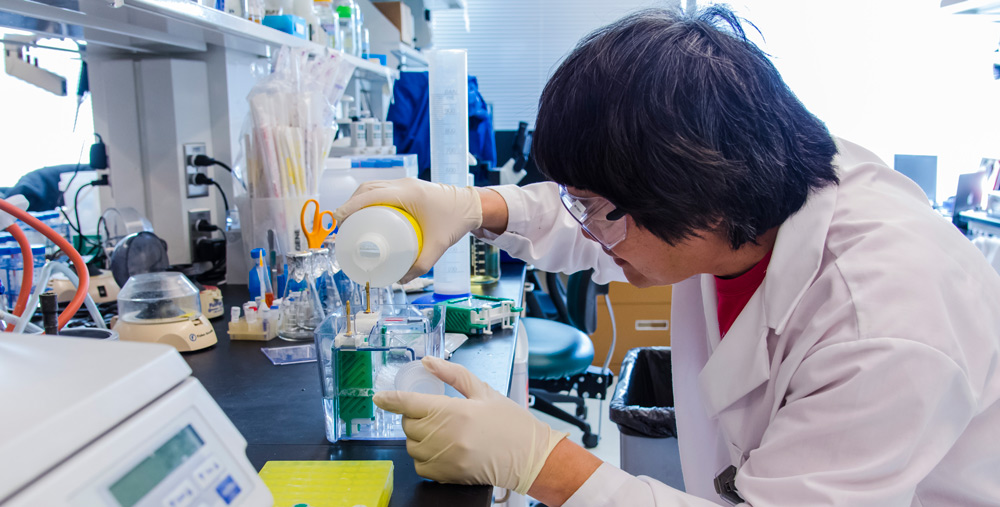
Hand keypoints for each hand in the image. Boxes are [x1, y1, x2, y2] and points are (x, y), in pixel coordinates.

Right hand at [332, 178, 482, 282]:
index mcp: (408, 193)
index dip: (350, 207)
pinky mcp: (407, 188)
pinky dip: (369, 199)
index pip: (370, 195)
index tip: (337, 221)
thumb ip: (421, 265)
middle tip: (342, 227)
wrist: (472, 206)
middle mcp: (403, 184)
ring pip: (372, 187)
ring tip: (351, 223)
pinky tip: (366, 215)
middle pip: (366, 189)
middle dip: (350, 206)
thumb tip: (400, 280)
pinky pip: (381, 189)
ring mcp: (404, 184)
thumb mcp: (438, 245)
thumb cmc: (455, 221)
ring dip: (358, 201)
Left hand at [373, 356, 567, 493]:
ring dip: (418, 437)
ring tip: (440, 431)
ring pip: (412, 446)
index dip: (391, 399)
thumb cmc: (510, 423)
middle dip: (414, 416)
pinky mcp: (447, 476)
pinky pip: (420, 466)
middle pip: (409, 424)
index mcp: (454, 411)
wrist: (531, 457)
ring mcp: (445, 458)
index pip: (410, 403)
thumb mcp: (484, 391)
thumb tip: (428, 362)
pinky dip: (424, 457)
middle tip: (432, 413)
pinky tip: (441, 449)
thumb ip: (453, 374)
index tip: (380, 397)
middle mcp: (445, 436)